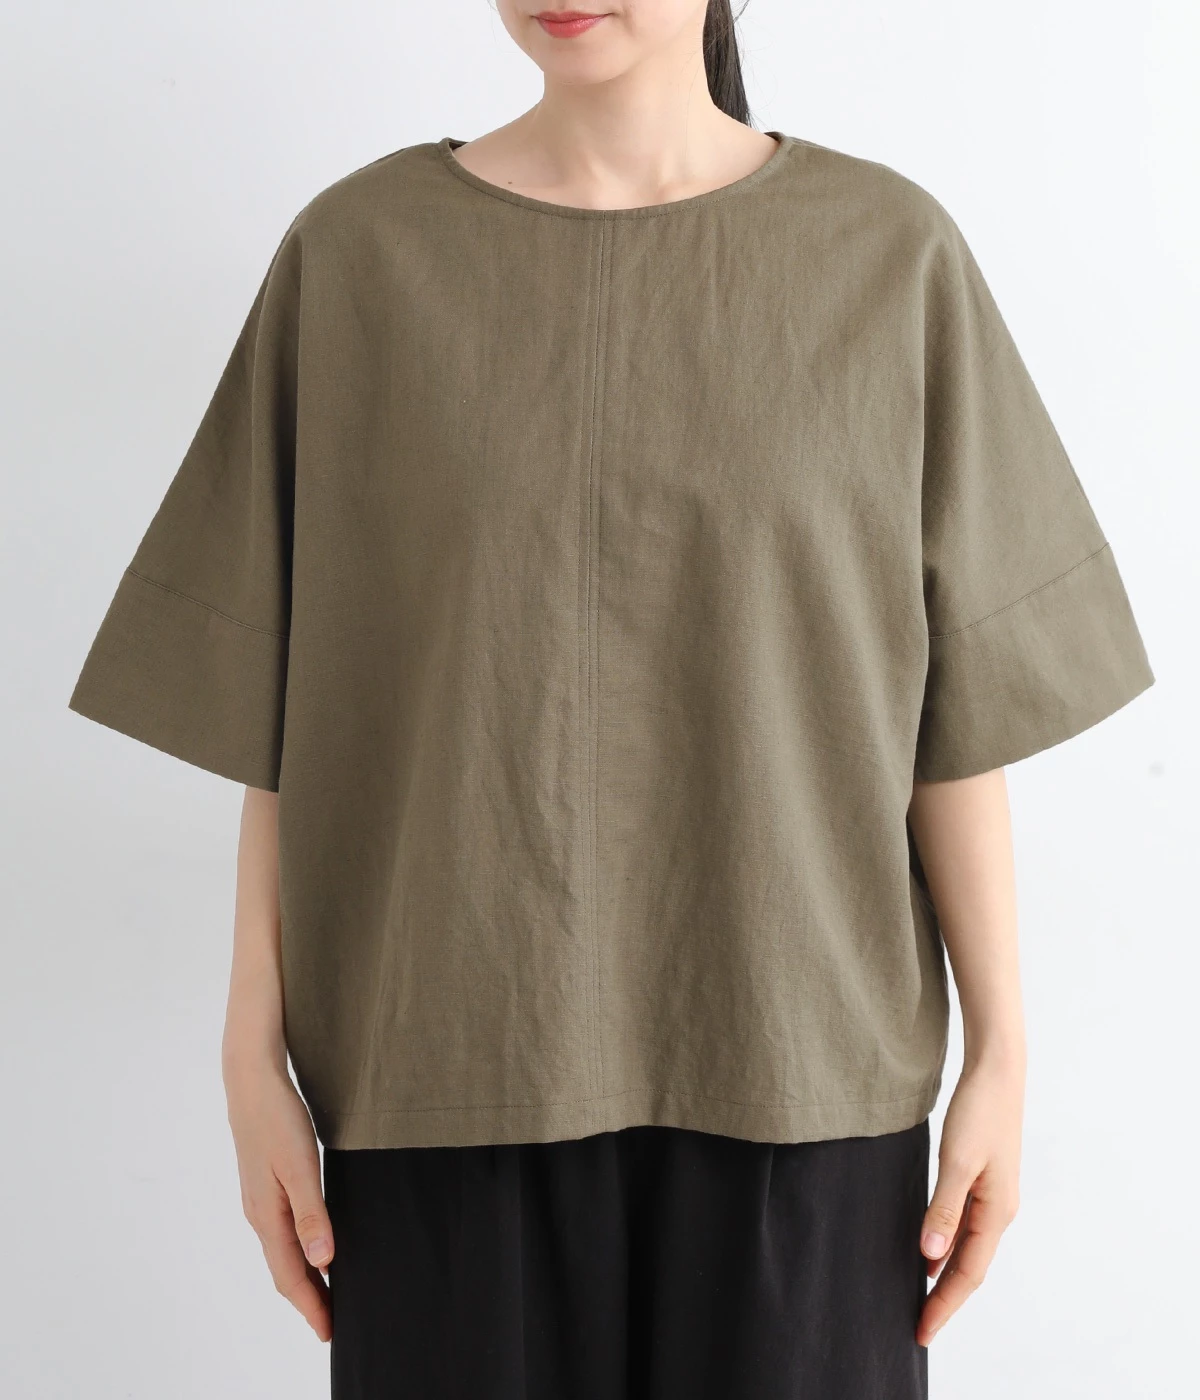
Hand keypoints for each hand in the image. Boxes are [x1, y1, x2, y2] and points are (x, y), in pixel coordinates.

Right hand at [224, 1057, 334, 1340]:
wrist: (252, 1081)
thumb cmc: (277, 1118)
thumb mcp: (300, 1164)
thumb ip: (311, 1213)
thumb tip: (323, 1260)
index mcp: (267, 1215)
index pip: (290, 1276)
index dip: (310, 1306)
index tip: (329, 1332)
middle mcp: (259, 1215)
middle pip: (284, 1270)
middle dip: (308, 1299)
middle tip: (332, 1322)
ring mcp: (260, 1200)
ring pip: (283, 1252)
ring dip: (303, 1276)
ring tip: (326, 1293)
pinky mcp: (265, 1185)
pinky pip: (282, 1232)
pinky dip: (298, 1250)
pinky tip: (313, 1246)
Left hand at [917, 1052, 1023, 1345]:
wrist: (997, 1072)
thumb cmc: (979, 1111)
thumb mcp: (956, 1161)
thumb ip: (943, 1209)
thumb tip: (929, 1256)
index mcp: (996, 1212)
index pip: (967, 1273)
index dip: (944, 1304)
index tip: (922, 1330)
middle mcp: (998, 1211)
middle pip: (969, 1268)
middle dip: (944, 1299)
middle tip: (918, 1327)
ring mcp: (992, 1197)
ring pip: (967, 1249)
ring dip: (945, 1276)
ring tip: (920, 1300)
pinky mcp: (982, 1182)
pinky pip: (963, 1227)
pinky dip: (947, 1247)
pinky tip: (929, 1252)